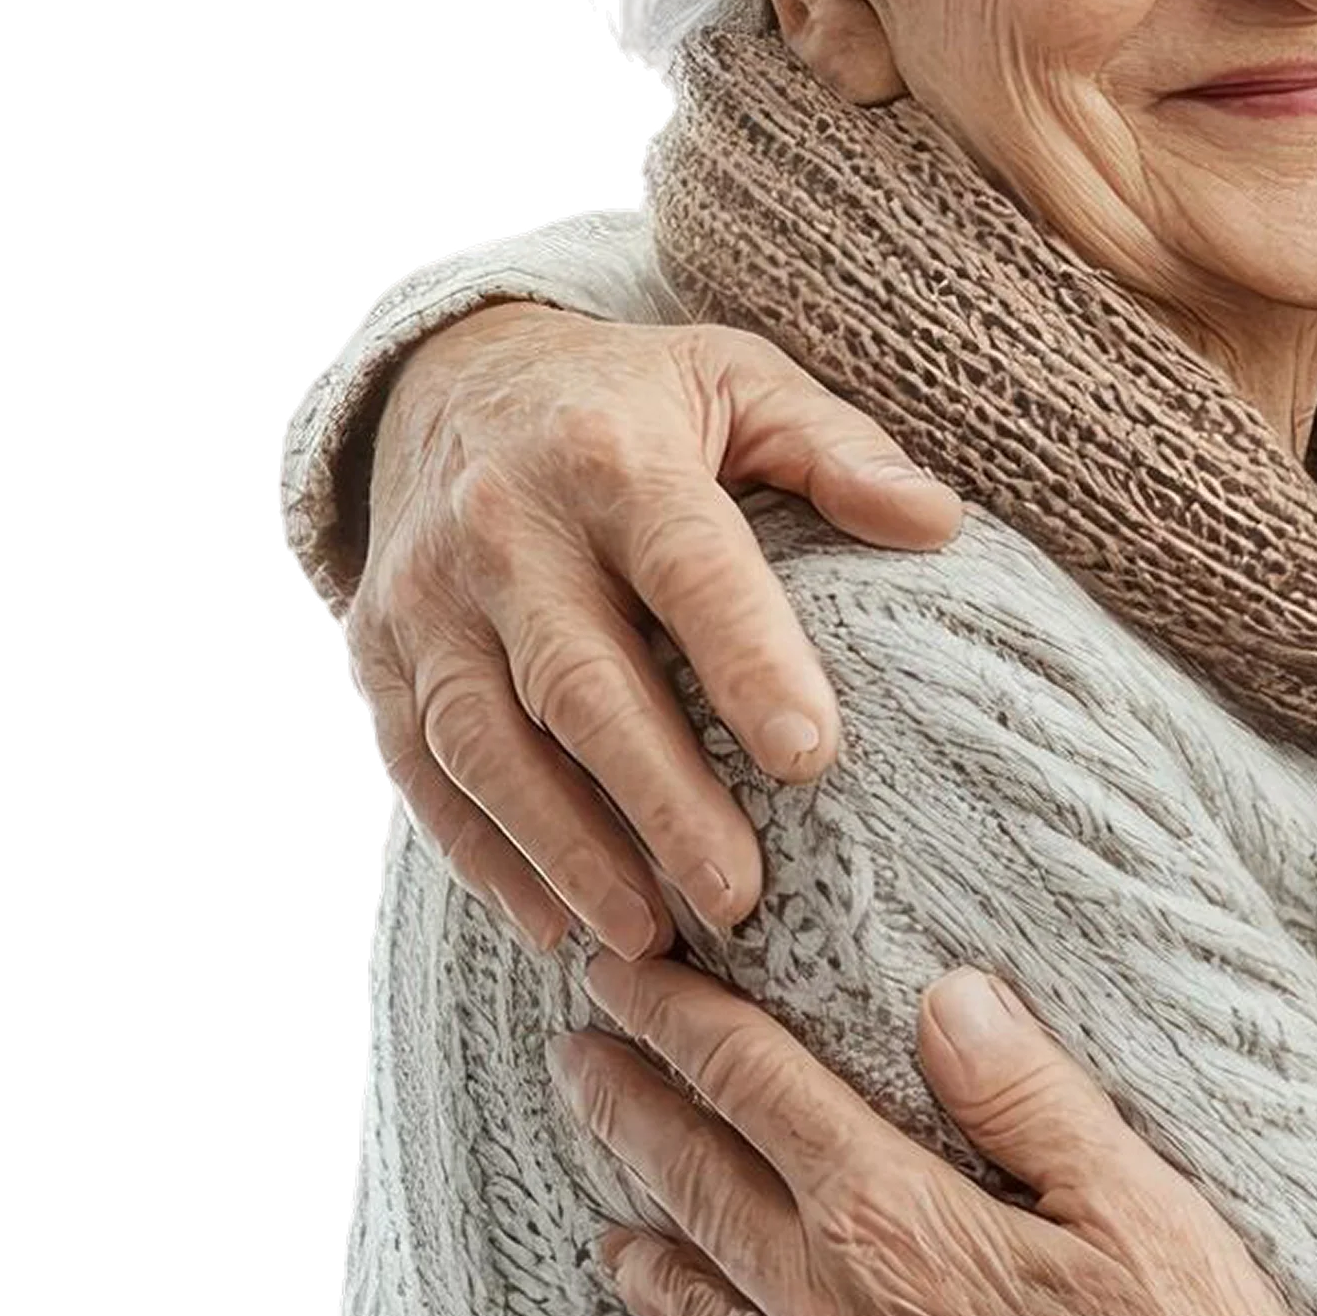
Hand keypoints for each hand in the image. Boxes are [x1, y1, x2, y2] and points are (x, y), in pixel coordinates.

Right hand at [348, 304, 965, 954]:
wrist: (445, 375)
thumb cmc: (628, 400)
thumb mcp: (738, 382)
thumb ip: (836, 450)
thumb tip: (937, 522)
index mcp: (612, 456)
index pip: (687, 566)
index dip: (748, 661)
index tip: (813, 758)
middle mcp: (505, 526)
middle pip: (580, 680)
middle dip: (659, 799)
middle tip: (738, 897)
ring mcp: (429, 598)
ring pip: (487, 742)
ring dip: (566, 851)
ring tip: (650, 939)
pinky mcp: (379, 654)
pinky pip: (421, 770)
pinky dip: (484, 855)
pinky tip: (557, 924)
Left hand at [552, 947, 1307, 1315]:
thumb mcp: (1139, 1205)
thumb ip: (1028, 1096)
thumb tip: (945, 996)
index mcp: (900, 1226)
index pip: (760, 1092)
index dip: (684, 1024)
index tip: (624, 976)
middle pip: (704, 1188)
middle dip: (632, 1111)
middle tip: (574, 1057)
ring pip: (704, 1312)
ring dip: (648, 1246)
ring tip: (605, 1213)